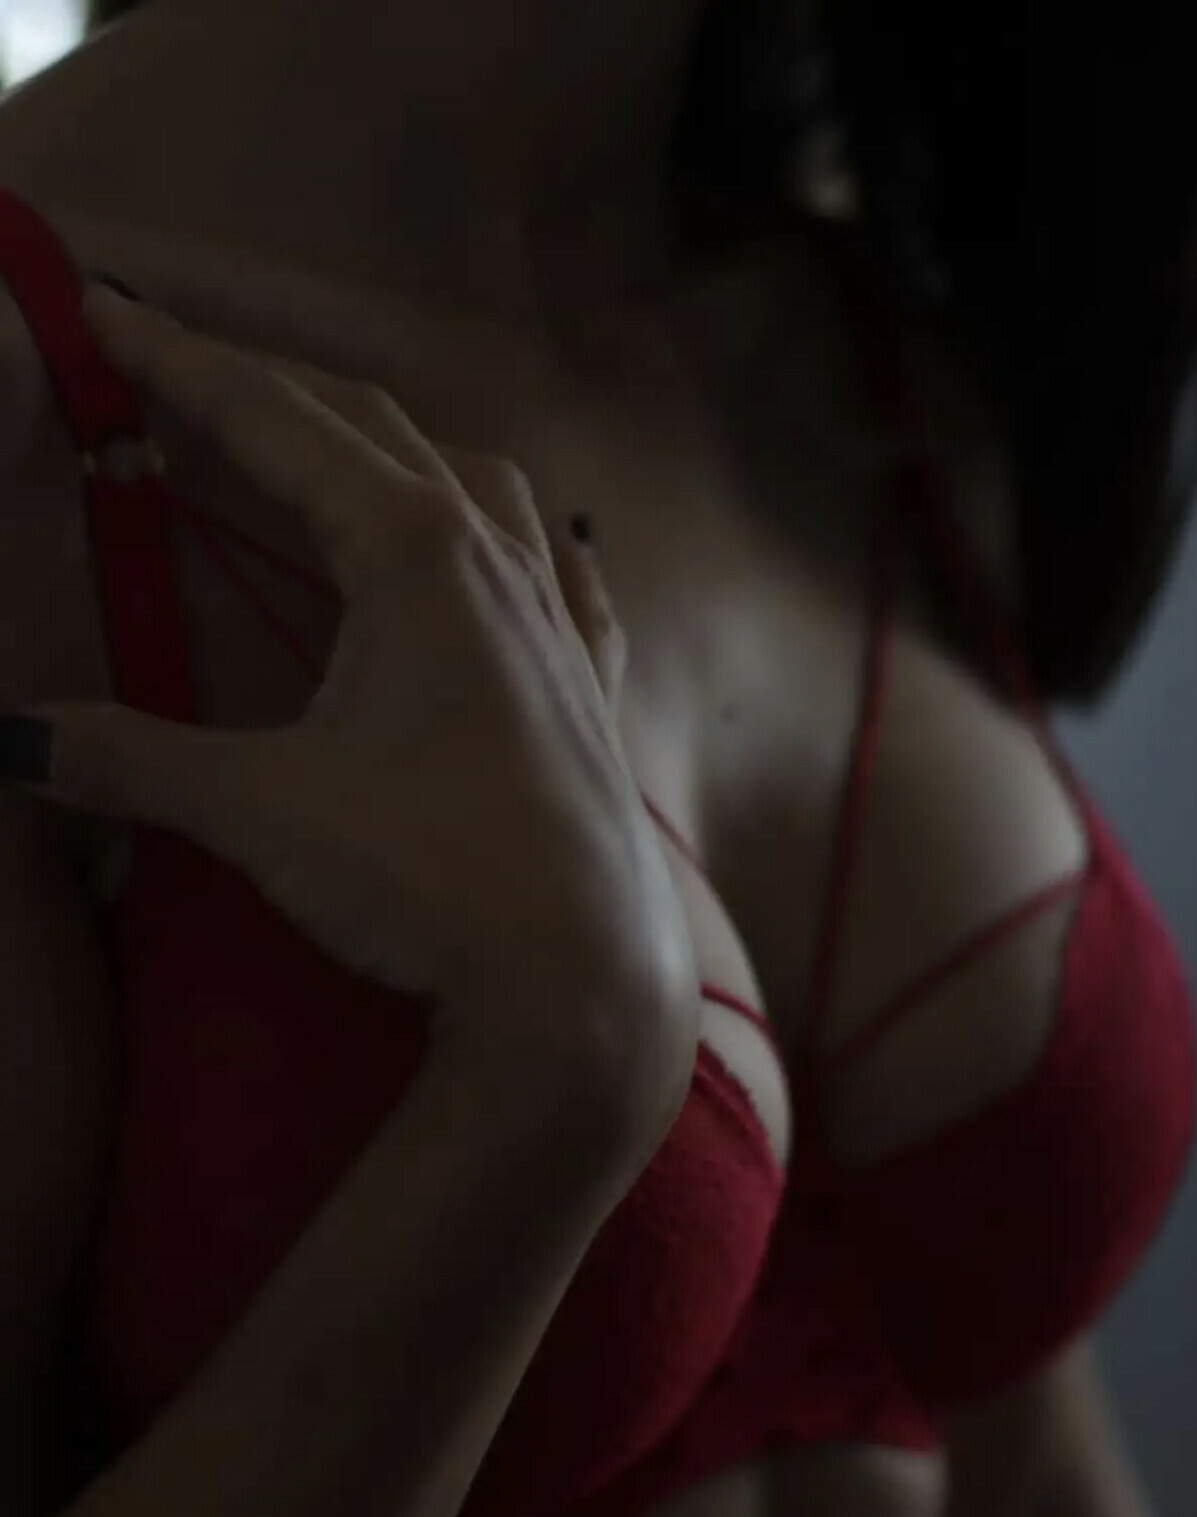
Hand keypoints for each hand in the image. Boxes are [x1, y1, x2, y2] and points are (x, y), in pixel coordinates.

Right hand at [3, 283, 697, 1058]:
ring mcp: (559, 618)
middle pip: (372, 431)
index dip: (182, 365)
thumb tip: (6, 739)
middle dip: (269, 390)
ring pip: (480, 483)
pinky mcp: (591, 686)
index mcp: (416, 552)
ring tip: (335, 446)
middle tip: (181, 366)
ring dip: (395, 446)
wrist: (576, 978)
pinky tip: (531, 546)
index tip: (109, 311)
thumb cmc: (427, 877)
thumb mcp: (261, 810)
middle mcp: (498, 558)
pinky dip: (522, 536)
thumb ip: (129, 760)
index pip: (277, 425)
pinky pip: (563, 572)